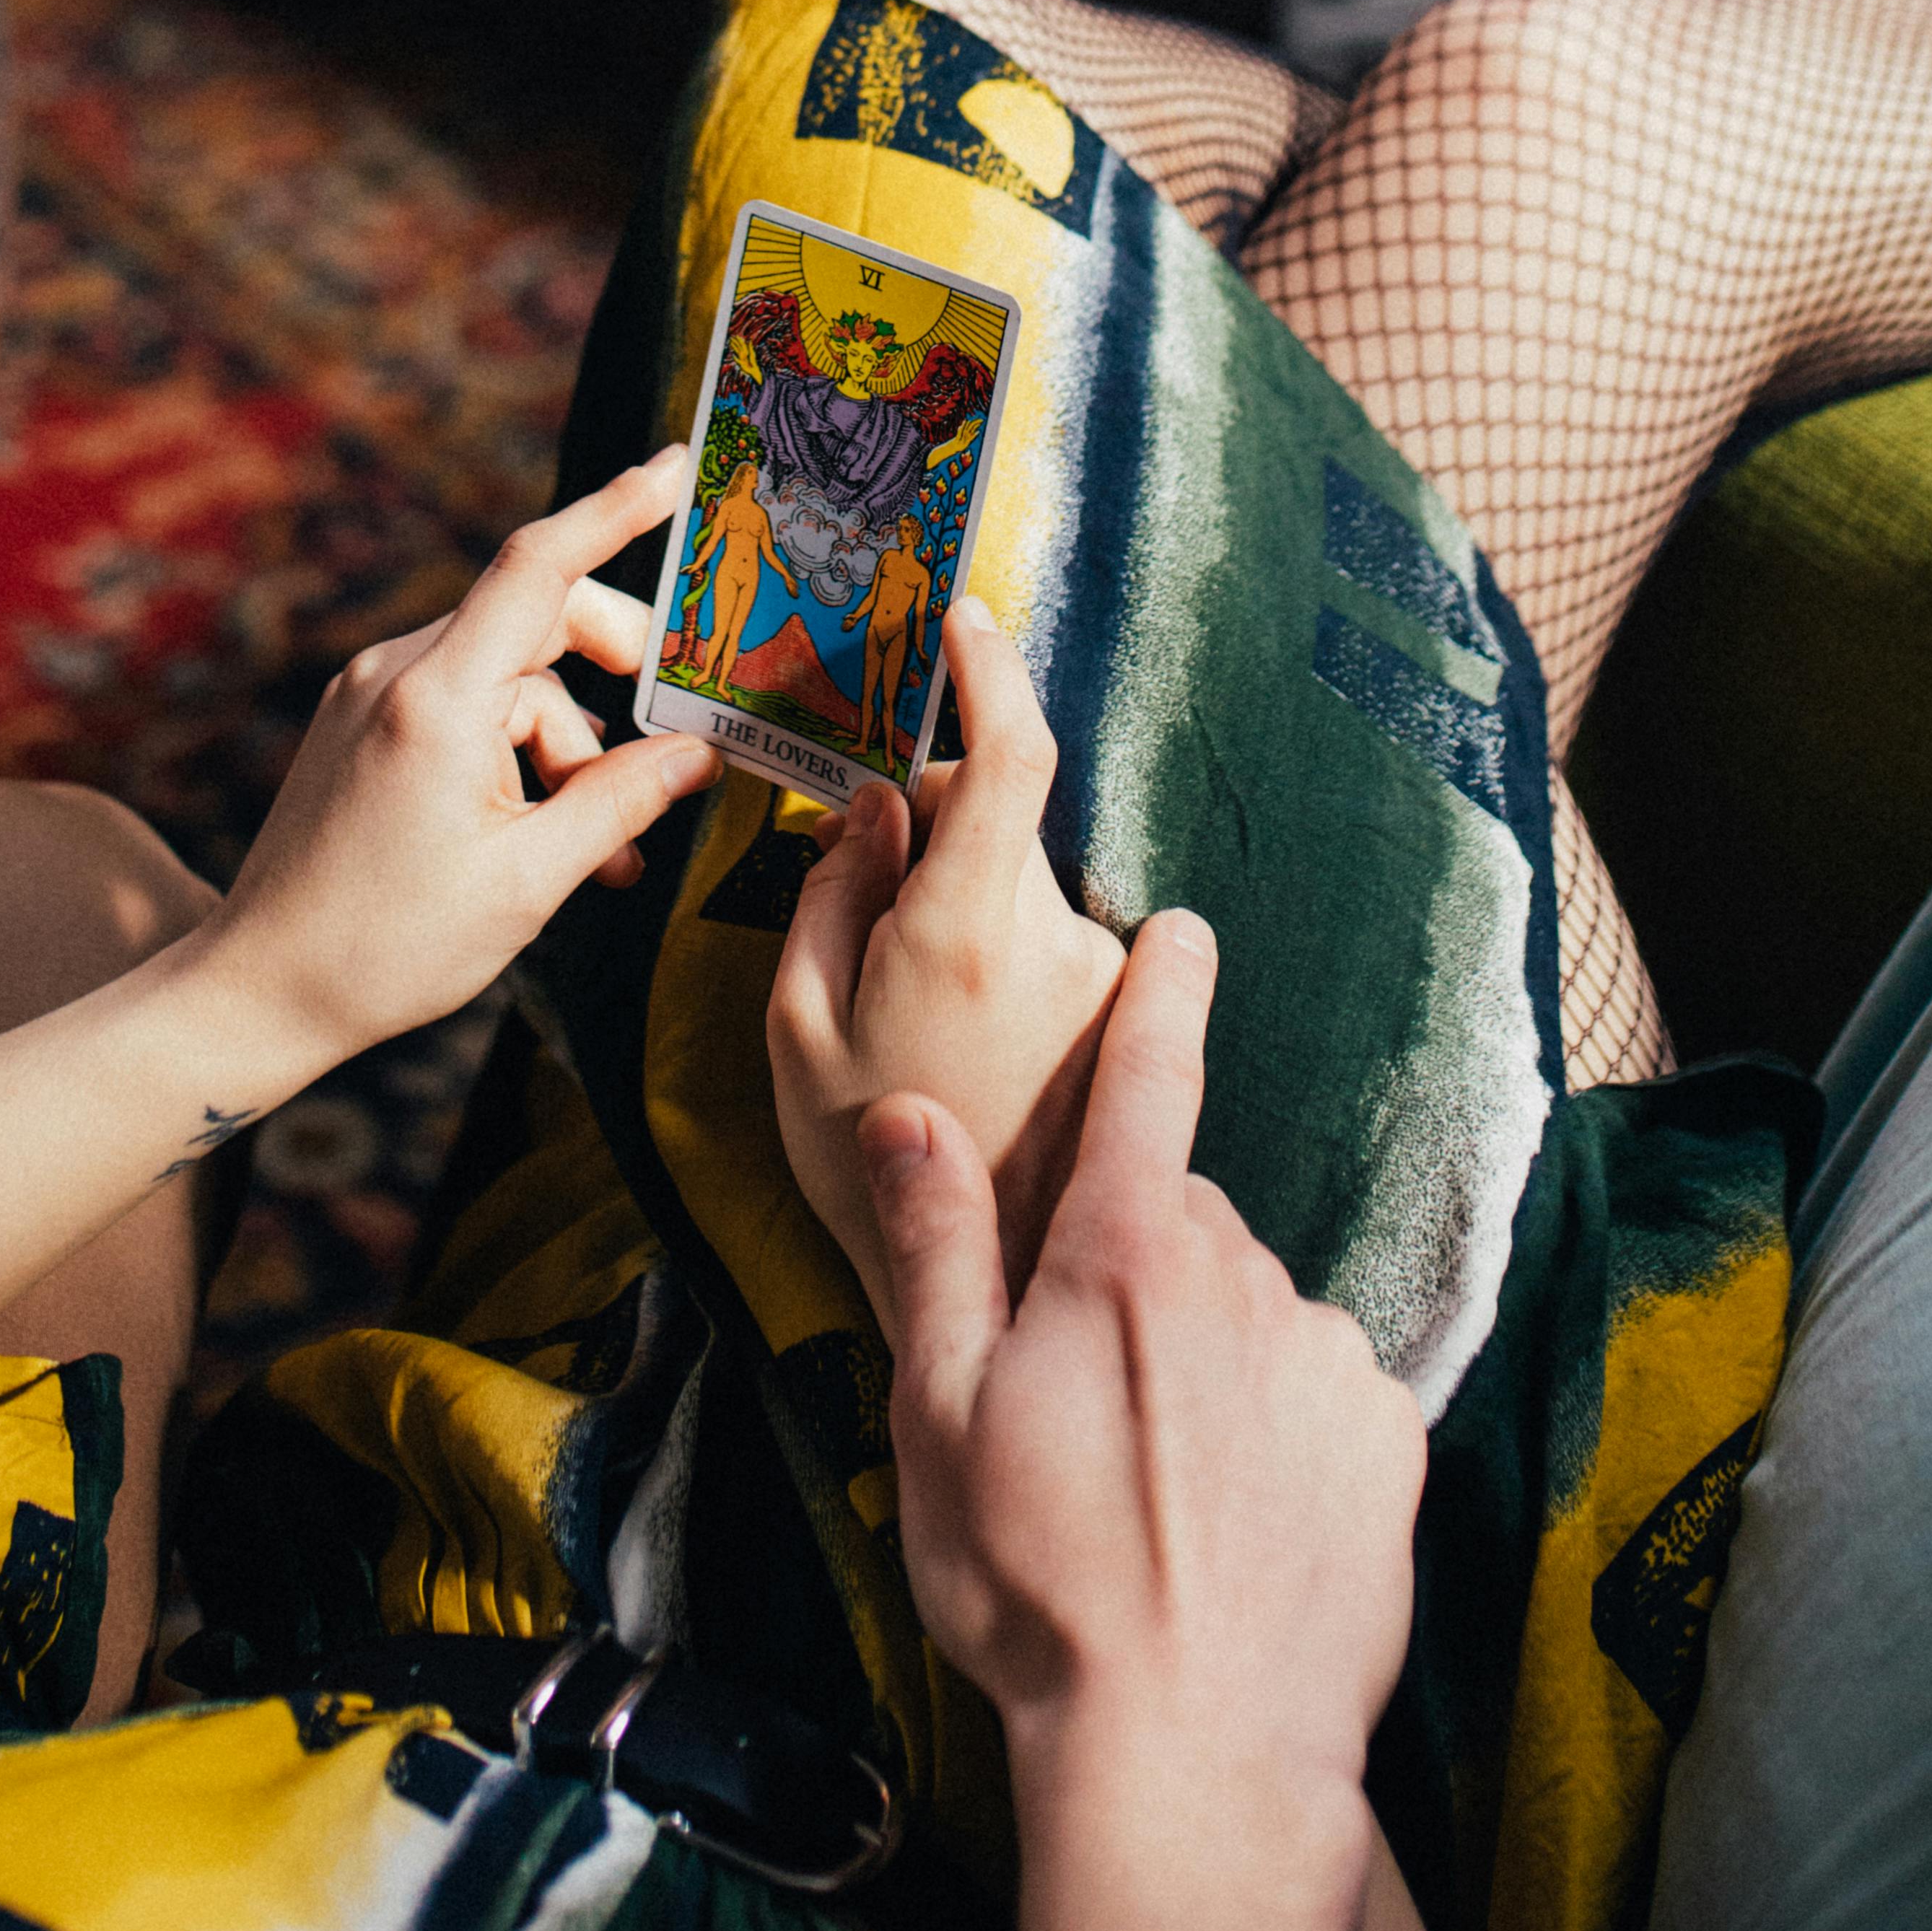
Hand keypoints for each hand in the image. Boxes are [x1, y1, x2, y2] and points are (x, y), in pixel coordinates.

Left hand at [187, 451, 718, 1102]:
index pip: (538, 564)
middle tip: (669, 747)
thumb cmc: (385, 947)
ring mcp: (372, 694)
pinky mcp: (363, 723)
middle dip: (614, 672)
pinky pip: (468, 704)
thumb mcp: (527, 883)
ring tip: (603, 847)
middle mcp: (396, 673)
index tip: (675, 466)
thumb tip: (696, 755)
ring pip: (509, 675)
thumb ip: (620, 805)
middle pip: (537, 619)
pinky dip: (518, 750)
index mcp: (436, 698)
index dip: (614, 508)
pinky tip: (544, 830)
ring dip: (569, 740)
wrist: (260, 989)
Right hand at [766, 603, 1123, 1320]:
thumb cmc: (866, 1167)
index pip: (1012, 753)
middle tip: (866, 896)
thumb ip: (830, 894)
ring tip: (922, 1022)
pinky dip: (1018, 976)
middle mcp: (1063, 946)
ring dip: (978, 916)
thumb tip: (871, 805)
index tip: (964, 624)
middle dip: (935, 829)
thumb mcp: (794, 1031)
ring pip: (1031, 897)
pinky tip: (980, 1059)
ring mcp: (1112, 994)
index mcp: (968, 930)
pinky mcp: (1137, 1038)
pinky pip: (1065, 961)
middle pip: (1004, 825)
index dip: (991, 670)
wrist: (992, 1306)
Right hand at [862, 915, 1422, 1807]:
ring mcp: (1330, 1361)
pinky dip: (1282, 1434)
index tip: (1182, 930)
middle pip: (1182, 1230)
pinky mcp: (1391, 1446)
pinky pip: (1323, 1398)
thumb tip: (909, 1111)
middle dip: (1135, 1279)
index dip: (1164, 993)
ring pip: (1254, 1318)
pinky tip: (1235, 1527)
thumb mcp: (938, 1414)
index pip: (1150, 1079)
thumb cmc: (1040, 1590)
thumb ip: (934, 1247)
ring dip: (1209, 1366)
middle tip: (1078, 1404)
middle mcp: (1246, 1280)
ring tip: (1155, 1495)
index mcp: (1125, 1259)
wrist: (1193, 1759)